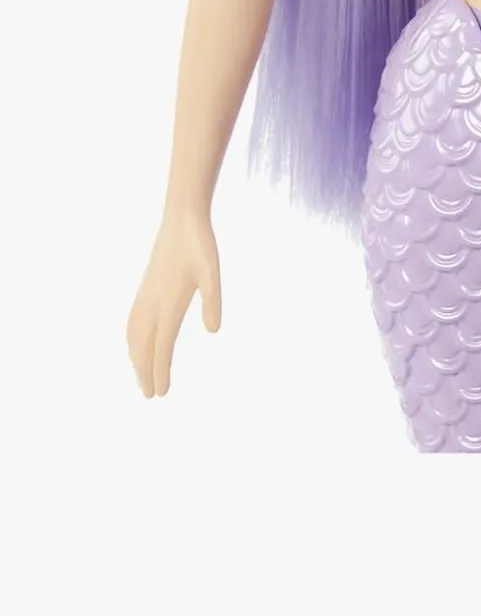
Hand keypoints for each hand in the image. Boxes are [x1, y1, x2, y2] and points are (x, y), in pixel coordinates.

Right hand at [126, 208, 221, 396]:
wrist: (181, 219)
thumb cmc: (200, 245)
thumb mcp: (213, 273)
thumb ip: (212, 301)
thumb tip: (214, 331)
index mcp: (169, 304)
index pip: (161, 347)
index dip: (159, 371)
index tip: (160, 393)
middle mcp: (152, 303)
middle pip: (143, 346)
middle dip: (145, 371)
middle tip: (150, 395)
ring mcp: (145, 295)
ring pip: (134, 335)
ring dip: (135, 357)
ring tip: (140, 375)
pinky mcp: (145, 287)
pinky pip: (132, 321)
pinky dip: (131, 339)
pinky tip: (135, 343)